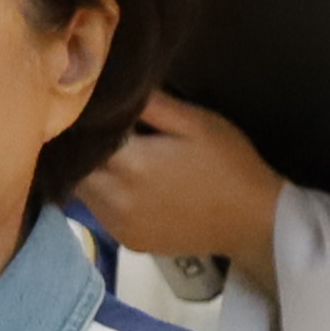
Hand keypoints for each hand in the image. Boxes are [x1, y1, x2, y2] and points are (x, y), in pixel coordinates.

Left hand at [80, 97, 288, 271]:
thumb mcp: (195, 122)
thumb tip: (111, 88)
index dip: (82, 122)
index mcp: (131, 163)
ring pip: (83, 192)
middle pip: (76, 167)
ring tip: (114, 157)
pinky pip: (101, 214)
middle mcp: (116, 199)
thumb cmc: (228, 164)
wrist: (253, 221)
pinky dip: (105, 197)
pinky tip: (129, 185)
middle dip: (82, 149)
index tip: (87, 109)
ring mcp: (120, 226)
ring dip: (92, 174)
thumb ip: (150, 104)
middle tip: (98, 131)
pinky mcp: (129, 242)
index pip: (81, 138)